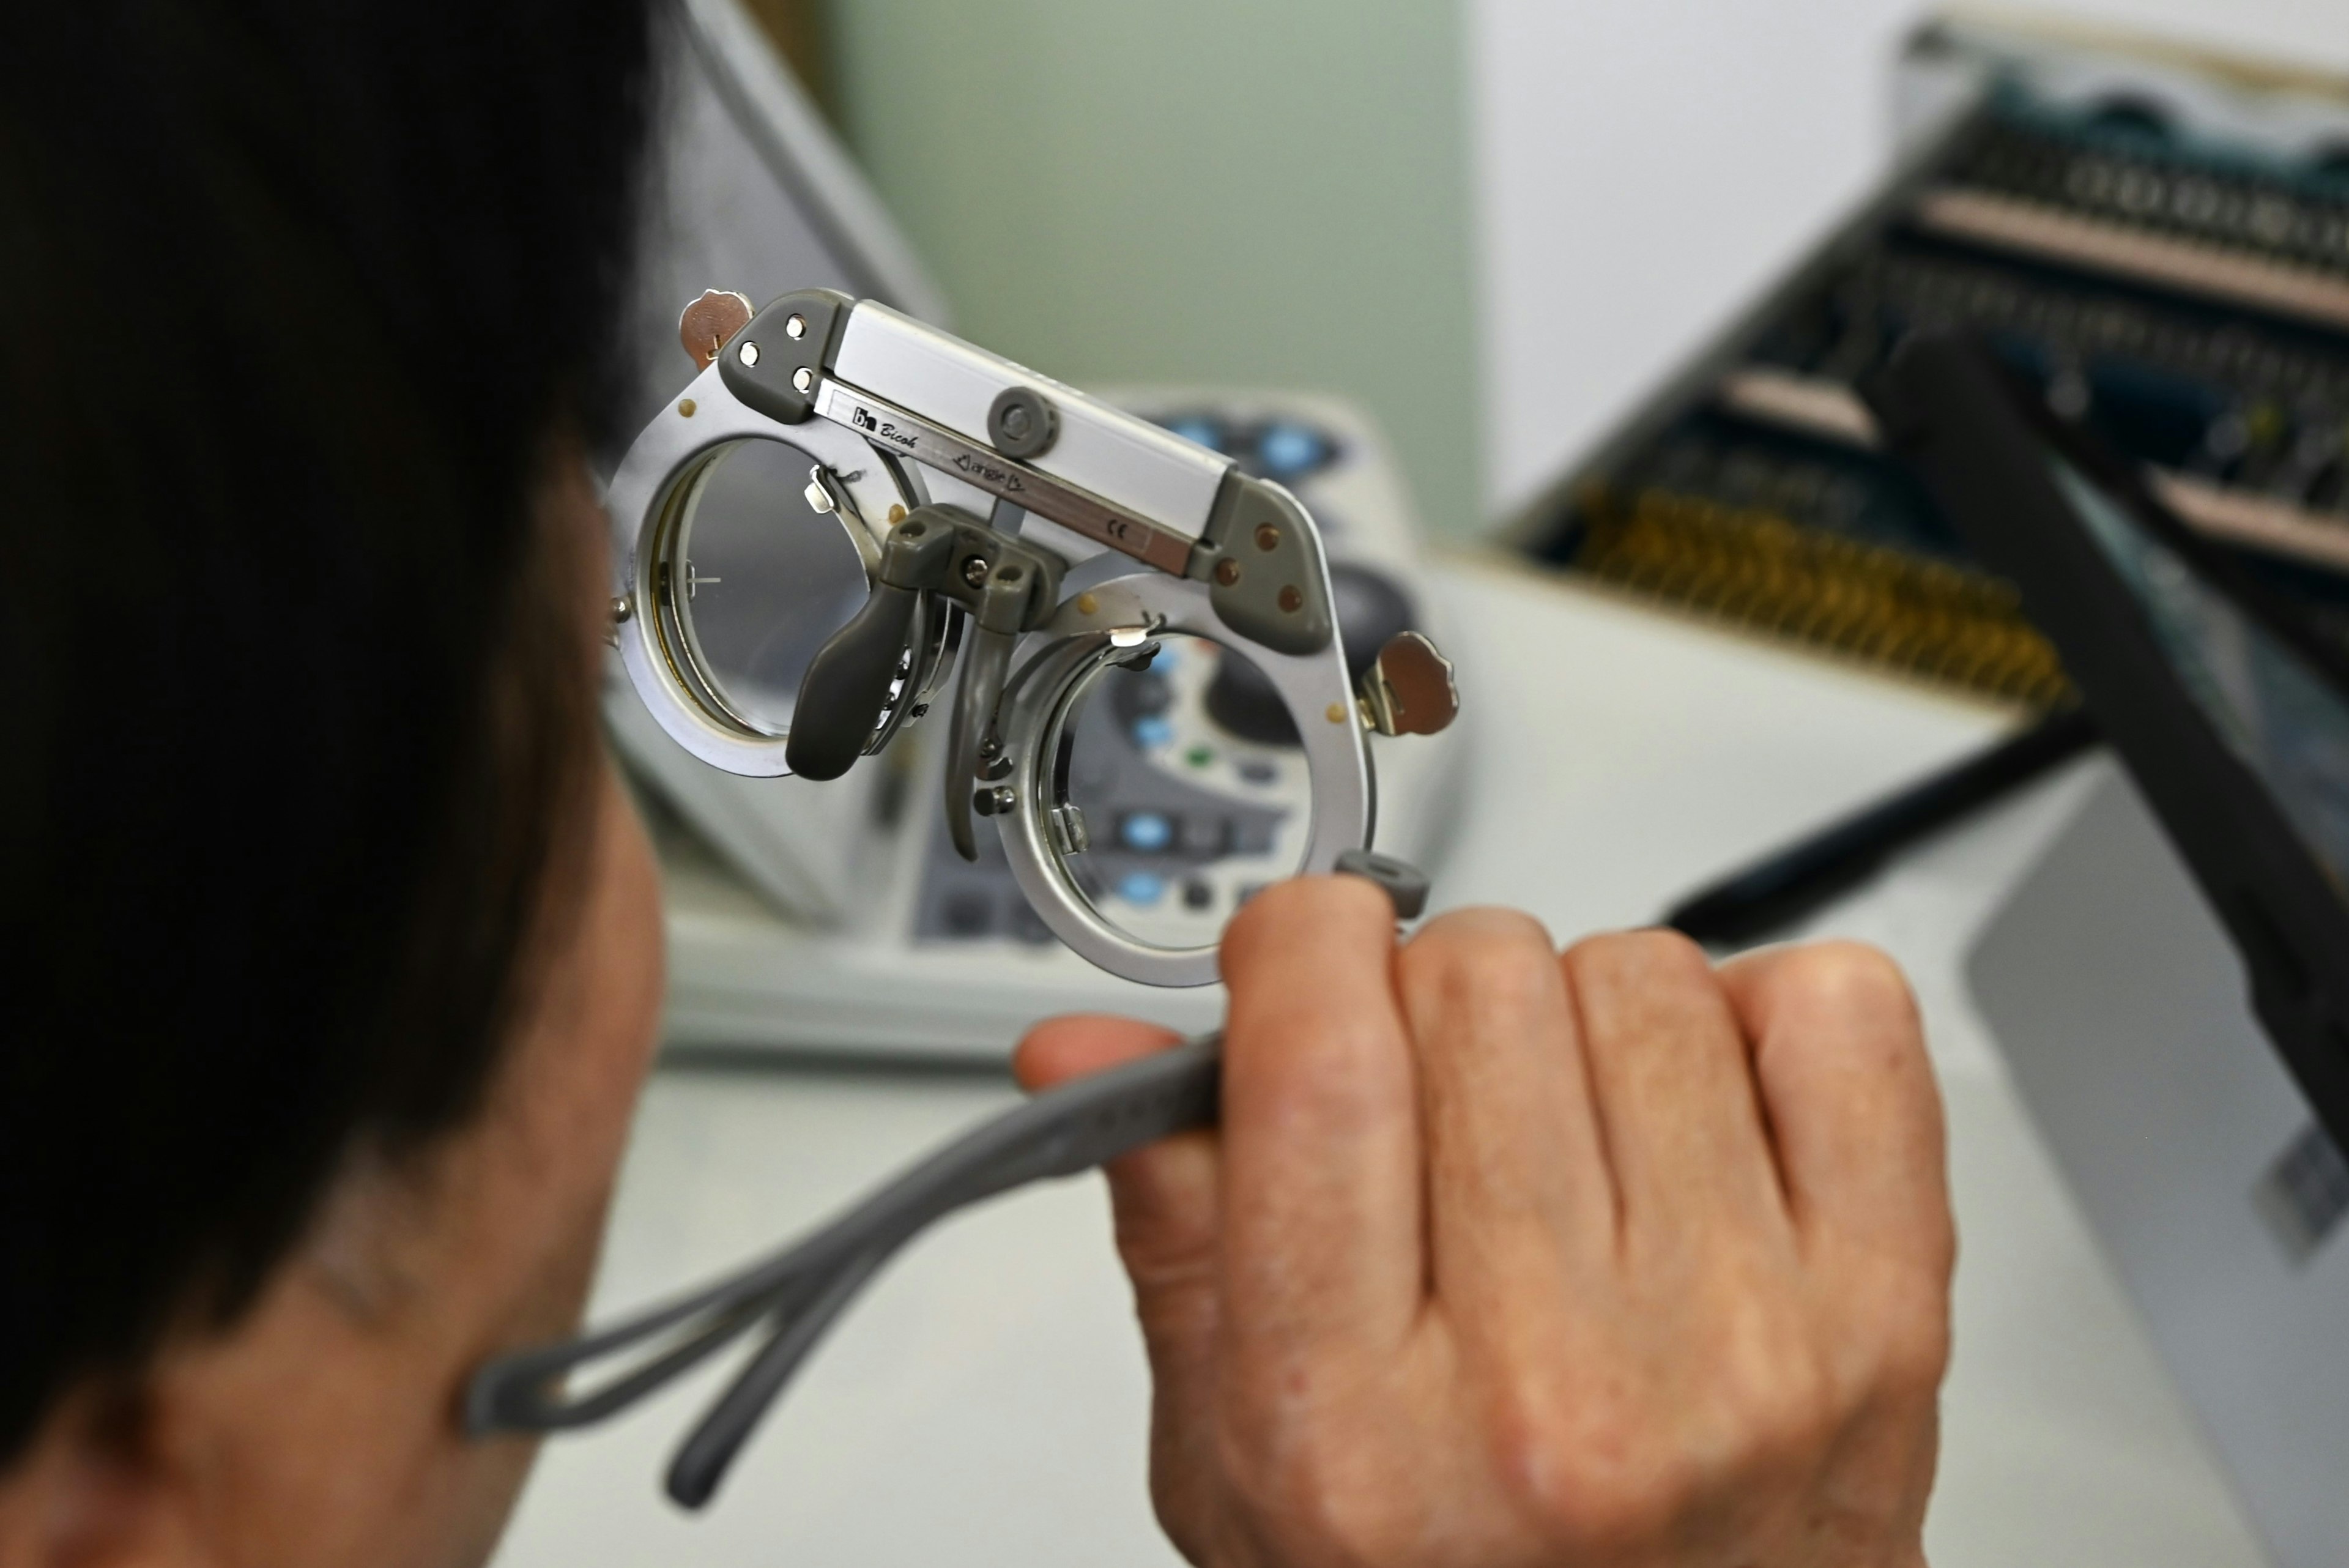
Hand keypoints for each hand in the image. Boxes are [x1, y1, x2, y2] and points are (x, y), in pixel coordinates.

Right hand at [1016, 879, 1950, 1567]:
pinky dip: (1765, 1018)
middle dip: (1432, 996)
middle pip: (1479, 982)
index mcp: (1354, 1426)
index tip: (1303, 958)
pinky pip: (1839, 1014)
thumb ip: (1175, 1229)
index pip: (1320, 1058)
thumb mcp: (1240, 1465)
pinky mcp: (1886, 1314)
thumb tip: (1089, 1043)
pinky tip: (1704, 1120)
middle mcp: (1556, 1388)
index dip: (1299, 947)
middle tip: (1435, 1096)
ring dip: (1586, 1018)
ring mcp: (1743, 1346)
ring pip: (1643, 975)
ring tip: (1570, 1141)